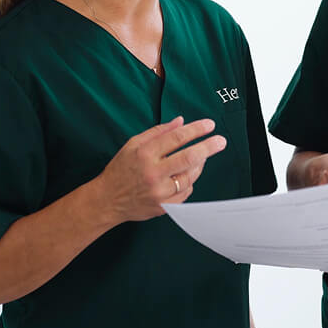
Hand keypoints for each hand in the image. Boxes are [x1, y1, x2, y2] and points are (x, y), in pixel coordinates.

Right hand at [97, 116, 225, 223]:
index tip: (209, 125)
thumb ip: (158, 131)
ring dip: (200, 164)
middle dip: (208, 147)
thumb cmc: (121, 169)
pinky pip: (186, 192)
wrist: (107, 200)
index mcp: (145, 154)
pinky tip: (187, 175)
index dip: (196, 130)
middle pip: (189, 157)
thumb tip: (181, 121)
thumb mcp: (133, 144)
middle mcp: (153, 173)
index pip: (177, 138)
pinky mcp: (163, 206)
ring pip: (190, 176)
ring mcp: (159, 192)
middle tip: (221, 141)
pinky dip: (189, 181)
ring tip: (202, 157)